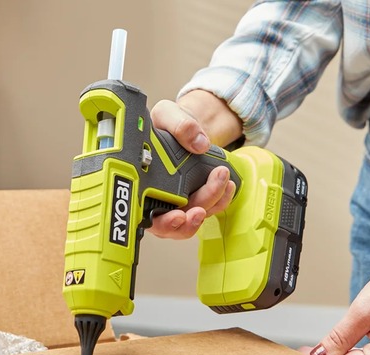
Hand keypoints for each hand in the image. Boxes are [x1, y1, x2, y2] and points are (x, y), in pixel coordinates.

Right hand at [148, 99, 235, 238]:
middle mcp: (159, 198)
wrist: (184, 125)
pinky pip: (211, 208)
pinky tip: (227, 184)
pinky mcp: (197, 197)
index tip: (177, 216)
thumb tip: (198, 142)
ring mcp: (179, 201)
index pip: (147, 216)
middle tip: (199, 210)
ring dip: (209, 205)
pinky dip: (221, 200)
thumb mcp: (168, 114)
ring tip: (221, 183)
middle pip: (172, 224)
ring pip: (194, 218)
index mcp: (142, 184)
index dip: (162, 223)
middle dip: (188, 222)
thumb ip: (178, 124)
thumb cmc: (167, 125)